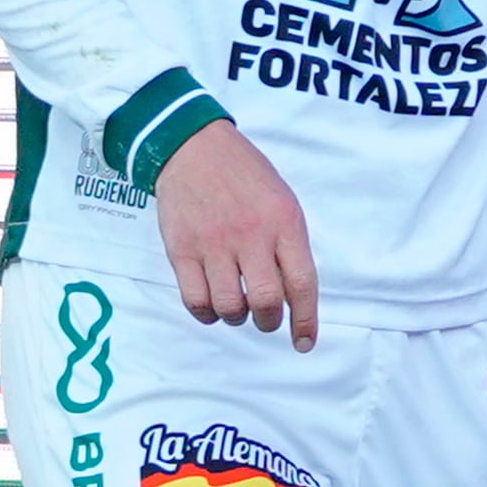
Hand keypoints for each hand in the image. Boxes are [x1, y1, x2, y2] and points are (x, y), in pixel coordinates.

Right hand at [152, 120, 318, 345]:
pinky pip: (195, 299)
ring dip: (236, 318)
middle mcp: (250, 233)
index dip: (306, 321)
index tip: (304, 342)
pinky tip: (211, 305)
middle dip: (269, 321)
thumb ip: (289, 245)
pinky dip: (206, 313)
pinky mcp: (181, 248)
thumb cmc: (243, 176)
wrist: (192, 145)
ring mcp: (212, 242)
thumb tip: (293, 297)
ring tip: (236, 307)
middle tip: (265, 318)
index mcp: (283, 221)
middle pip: (266, 301)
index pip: (302, 283)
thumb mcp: (281, 200)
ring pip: (229, 306)